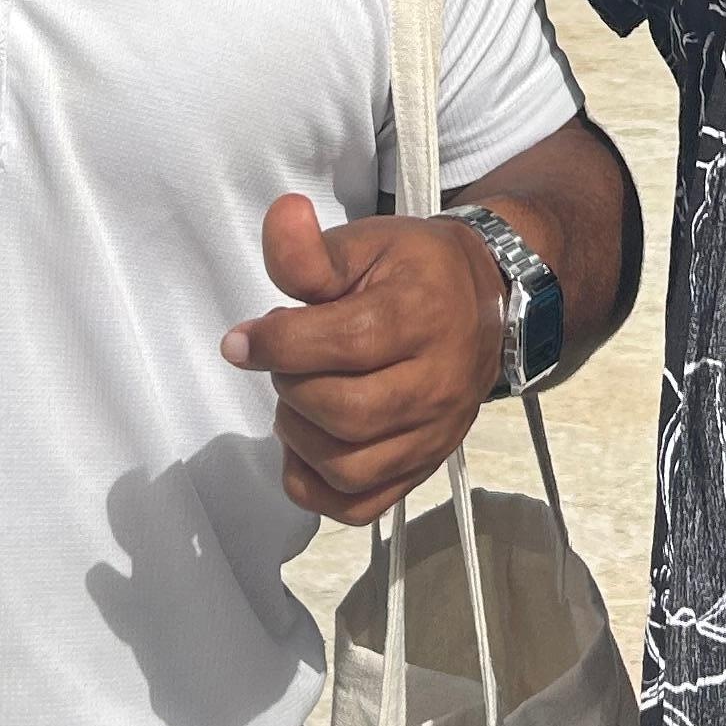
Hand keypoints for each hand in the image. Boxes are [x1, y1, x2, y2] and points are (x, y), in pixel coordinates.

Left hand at [223, 197, 504, 524]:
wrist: (482, 302)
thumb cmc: (412, 270)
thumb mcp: (364, 243)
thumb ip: (312, 248)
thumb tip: (281, 218)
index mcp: (421, 315)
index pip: (340, 344)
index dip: (275, 344)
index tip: (242, 339)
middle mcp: (437, 383)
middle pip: (342, 412)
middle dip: (291, 385)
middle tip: (286, 361)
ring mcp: (434, 435)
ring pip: (347, 466)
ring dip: (299, 434)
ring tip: (300, 396)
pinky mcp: (423, 468)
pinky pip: (358, 506)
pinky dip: (315, 486)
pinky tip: (307, 444)